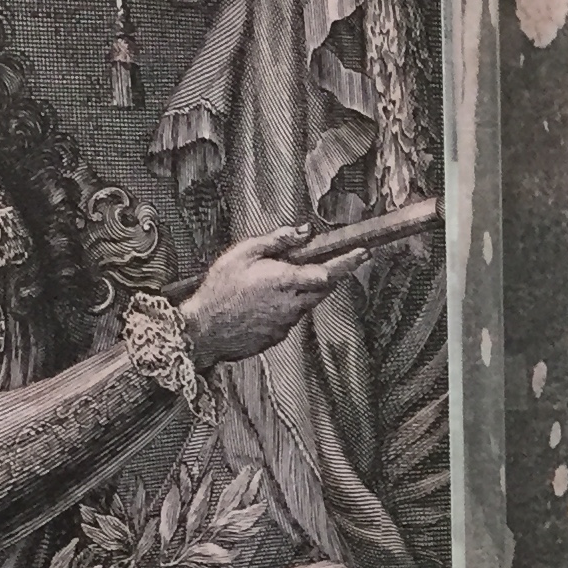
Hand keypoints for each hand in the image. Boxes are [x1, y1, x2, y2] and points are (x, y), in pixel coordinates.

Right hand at [180, 224, 367, 367]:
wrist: (203, 331)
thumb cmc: (219, 289)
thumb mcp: (243, 254)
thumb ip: (277, 241)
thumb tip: (304, 231)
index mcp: (285, 280)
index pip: (328, 272)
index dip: (348, 262)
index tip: (363, 253)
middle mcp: (292, 304)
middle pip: (323, 289)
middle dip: (328, 276)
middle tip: (324, 264)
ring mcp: (287, 323)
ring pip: (307, 304)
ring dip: (303, 291)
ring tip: (273, 284)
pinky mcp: (279, 336)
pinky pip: (290, 318)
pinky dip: (286, 307)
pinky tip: (262, 304)